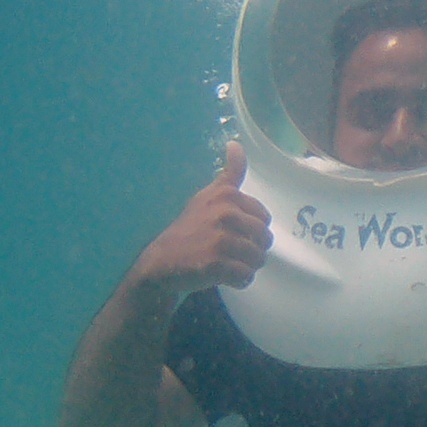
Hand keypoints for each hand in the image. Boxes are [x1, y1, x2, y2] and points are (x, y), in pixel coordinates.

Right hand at [129, 141, 271, 300]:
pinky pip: (246, 276)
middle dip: (252, 249)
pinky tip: (222, 275)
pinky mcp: (216, 263)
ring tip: (225, 262)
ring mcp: (220, 239)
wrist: (161, 261)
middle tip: (228, 250)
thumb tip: (237, 145)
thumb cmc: (190, 228)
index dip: (252, 229)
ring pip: (258, 259)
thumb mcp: (207, 196)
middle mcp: (225, 213)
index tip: (231, 230)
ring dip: (245, 266)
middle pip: (265, 239)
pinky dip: (238, 281)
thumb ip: (229, 175)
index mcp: (226, 195)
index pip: (264, 217)